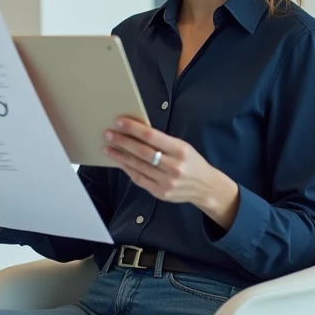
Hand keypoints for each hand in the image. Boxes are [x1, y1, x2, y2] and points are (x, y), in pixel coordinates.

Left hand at [104, 117, 238, 226]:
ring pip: (138, 166)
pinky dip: (128, 170)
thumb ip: (162, 141)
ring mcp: (167, 182)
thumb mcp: (182, 147)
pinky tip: (120, 162)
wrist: (205, 187)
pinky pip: (139, 179)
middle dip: (123, 142)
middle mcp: (174, 166)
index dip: (133, 129)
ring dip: (120, 156)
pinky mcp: (161, 193)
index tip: (119, 122)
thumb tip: (136, 132)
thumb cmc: (192, 162)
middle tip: (108, 134)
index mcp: (180, 150)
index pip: (152, 136)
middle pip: (142, 152)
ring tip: (108, 148)